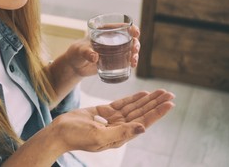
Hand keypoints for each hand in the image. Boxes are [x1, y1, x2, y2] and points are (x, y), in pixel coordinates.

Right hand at [50, 89, 174, 152]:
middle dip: (156, 103)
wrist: (59, 132)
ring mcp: (112, 120)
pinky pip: (122, 104)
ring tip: (160, 91)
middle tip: (169, 93)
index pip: (143, 122)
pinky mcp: (104, 112)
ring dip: (147, 99)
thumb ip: (121, 132)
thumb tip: (143, 128)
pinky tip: (143, 94)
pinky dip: (133, 98)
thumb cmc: (77, 137)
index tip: (169, 103)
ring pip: (134, 107)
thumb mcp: (100, 137)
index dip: (157, 113)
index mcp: (120, 136)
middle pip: (142, 113)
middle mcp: (119, 128)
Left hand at [63, 24, 140, 76]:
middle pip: (129, 38)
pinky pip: (126, 60)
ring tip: (133, 62)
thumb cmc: (76, 53)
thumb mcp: (80, 51)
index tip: (135, 33)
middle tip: (134, 50)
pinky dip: (131, 62)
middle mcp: (112, 39)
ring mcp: (114, 50)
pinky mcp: (114, 60)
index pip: (120, 26)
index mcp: (104, 31)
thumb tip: (95, 57)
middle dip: (136, 43)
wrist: (75, 65)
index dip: (131, 28)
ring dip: (135, 54)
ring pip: (130, 49)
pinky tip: (132, 66)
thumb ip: (86, 53)